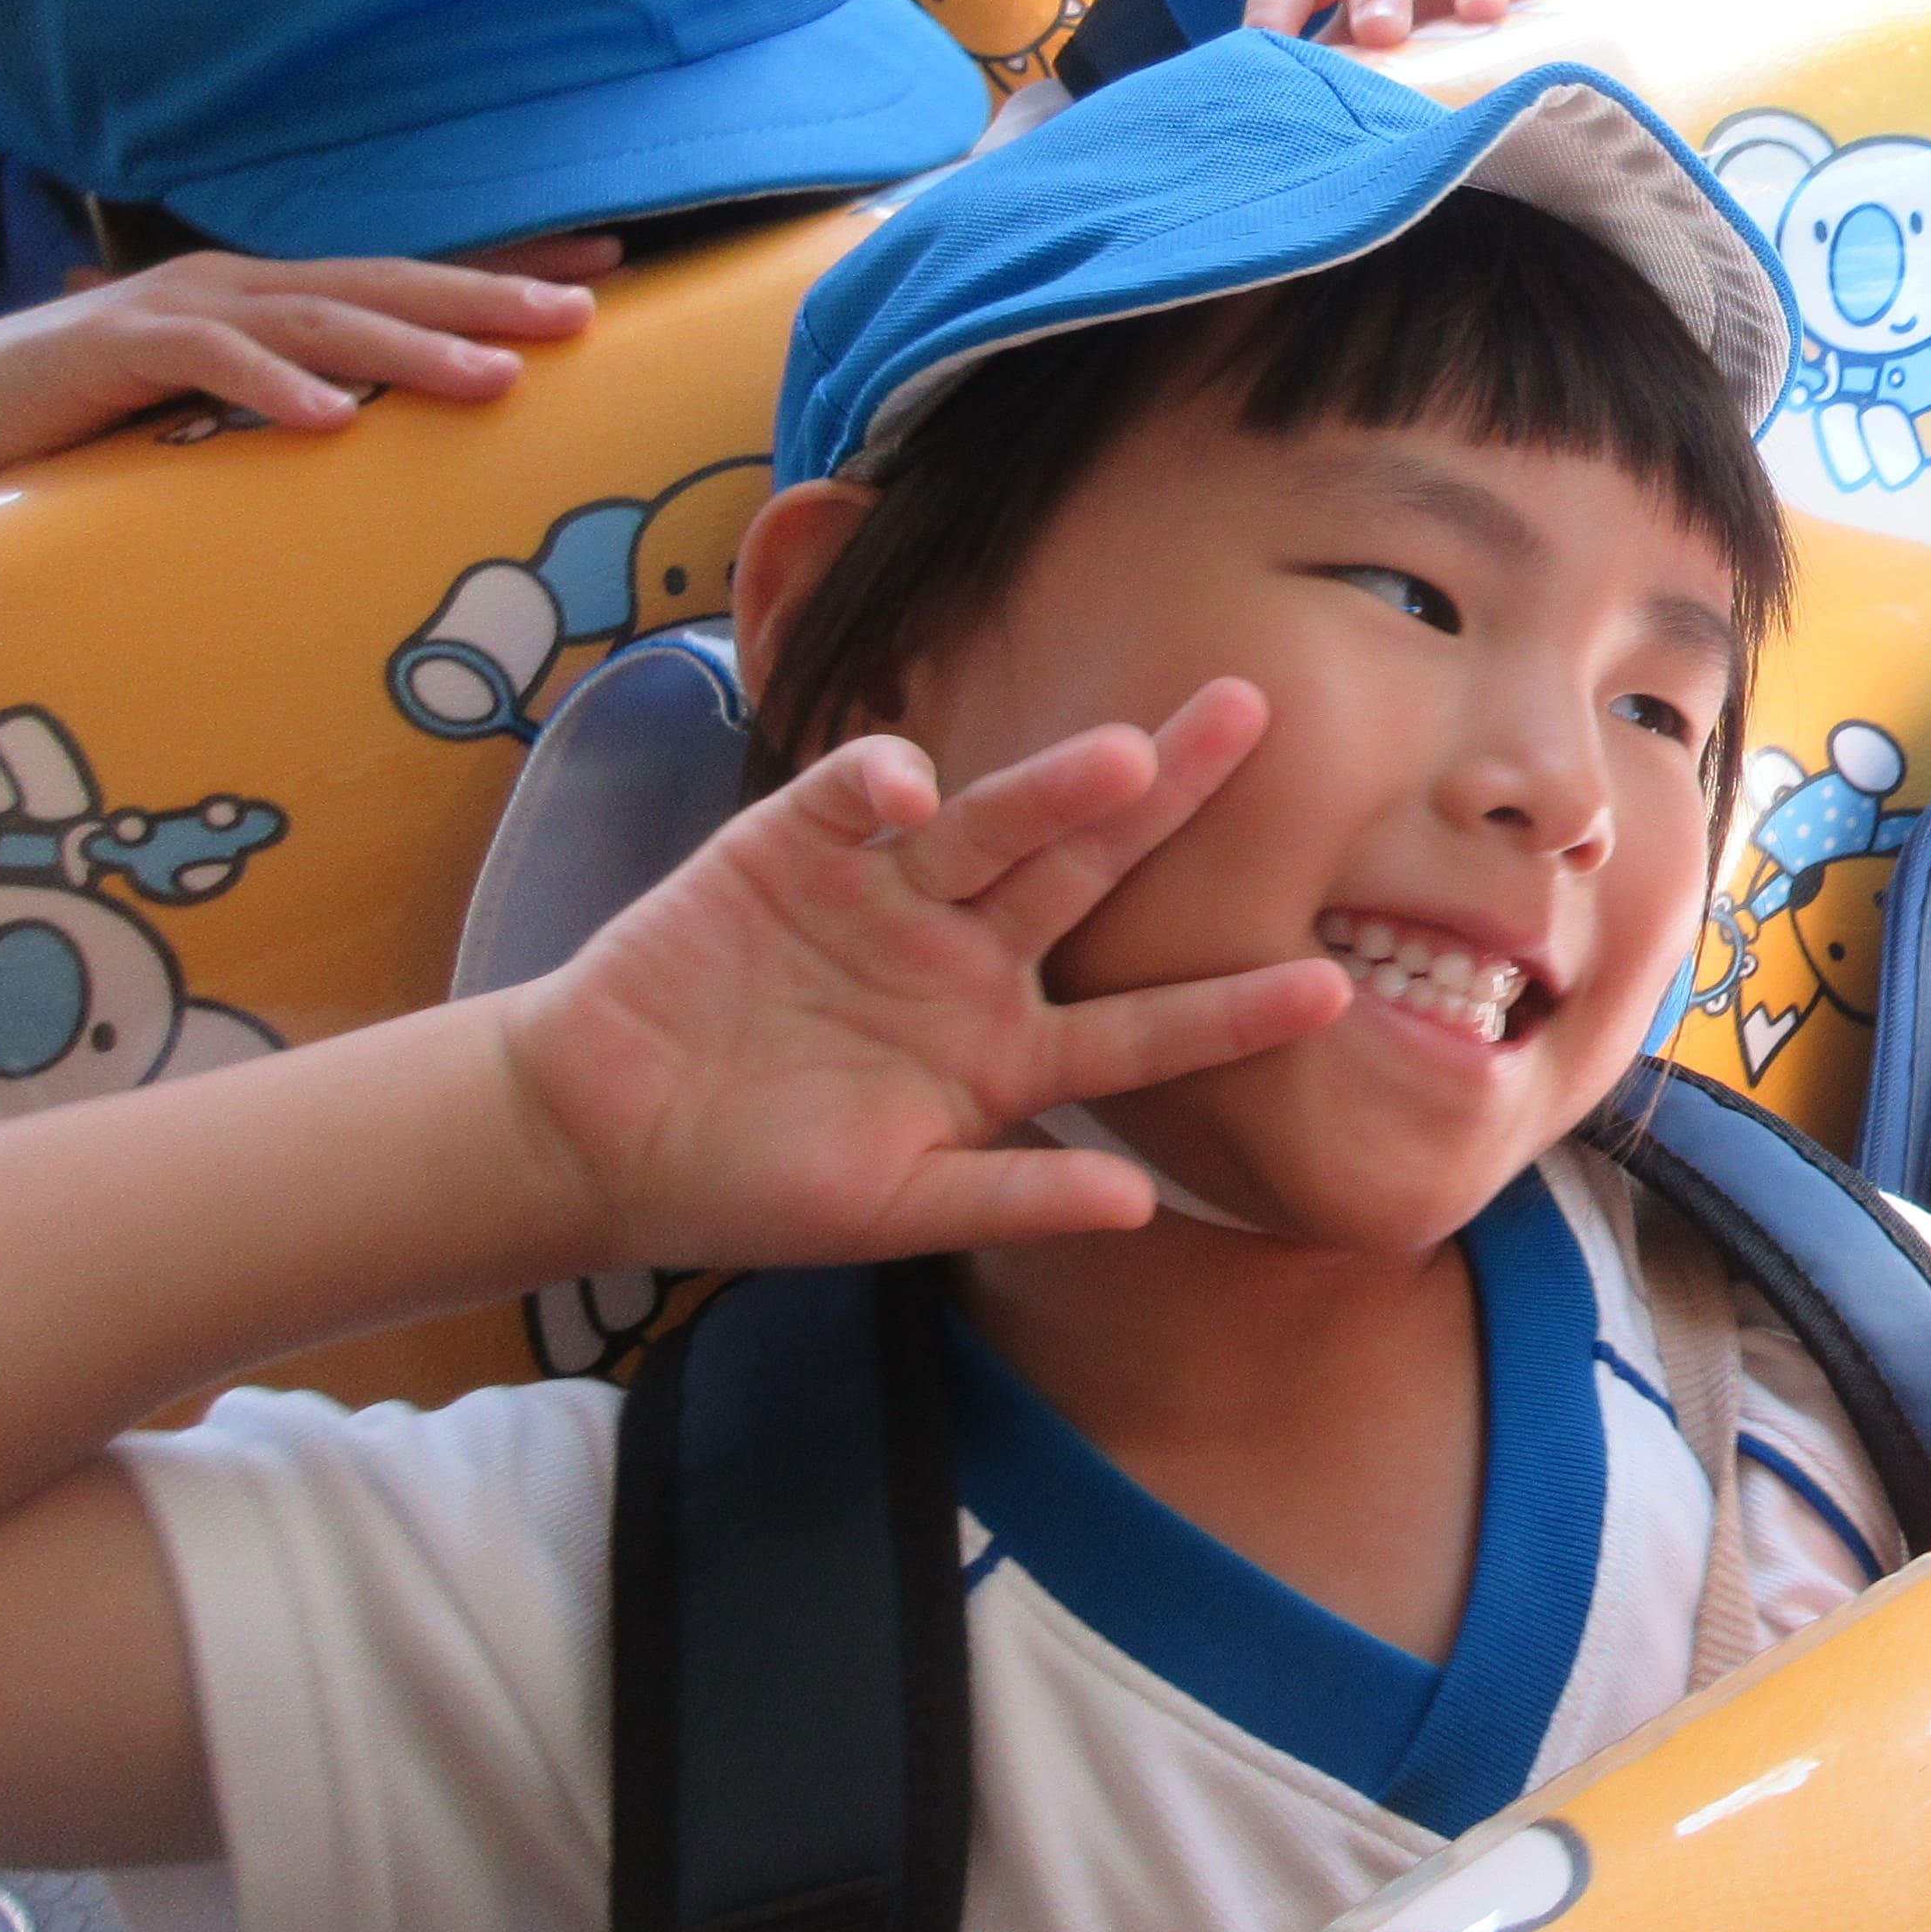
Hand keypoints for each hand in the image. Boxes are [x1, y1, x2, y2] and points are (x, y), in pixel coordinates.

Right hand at [0, 237, 617, 482]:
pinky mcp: (112, 348)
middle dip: (485, 294)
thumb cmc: (94, 421)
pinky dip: (270, 386)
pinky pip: (204, 364)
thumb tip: (400, 453)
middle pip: (382, 284)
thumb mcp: (222, 417)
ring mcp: (174, 310)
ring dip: (409, 346)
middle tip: (583, 313)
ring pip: (316, 319)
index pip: (403, 278)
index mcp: (270, 302)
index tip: (606, 271)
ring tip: (496, 375)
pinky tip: (331, 420)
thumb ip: (303, 418)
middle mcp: (236, 289)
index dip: (502, 268)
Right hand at [498, 681, 1348, 1276]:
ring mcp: (889, 895)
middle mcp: (970, 957)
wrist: (599, 1136)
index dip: (1232, 1010)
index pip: (1145, 1028)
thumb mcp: (890, 1210)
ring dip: (1053, 788)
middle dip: (1174, 801)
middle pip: (1091, 873)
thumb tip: (1139, 1207)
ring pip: (992, 827)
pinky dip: (877, 785)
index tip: (1331, 989)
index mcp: (1008, 1053)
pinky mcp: (794, 847)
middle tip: (1258, 720)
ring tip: (1125, 756)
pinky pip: (850, 802)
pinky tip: (904, 781)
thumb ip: (1012, 1201)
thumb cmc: (752, 1185)